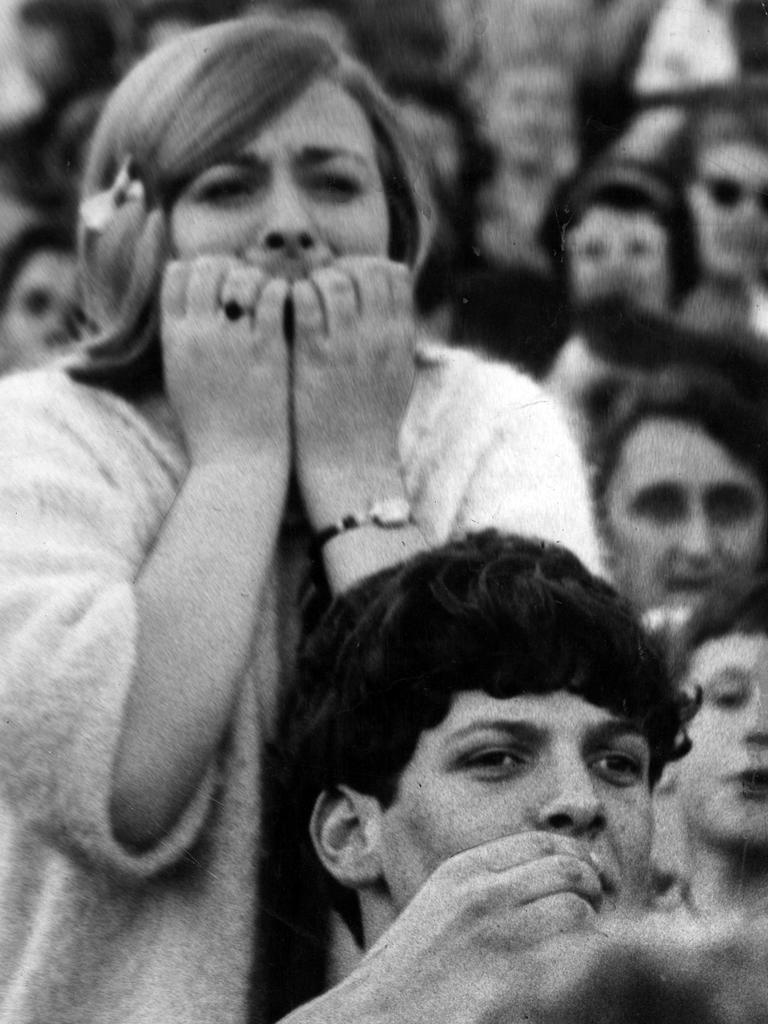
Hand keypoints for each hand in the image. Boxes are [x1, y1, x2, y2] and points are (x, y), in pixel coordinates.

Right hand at [161, 256, 289, 466]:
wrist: (237, 458)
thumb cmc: (210, 424)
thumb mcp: (179, 376)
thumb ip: (182, 338)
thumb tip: (187, 306)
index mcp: (175, 338)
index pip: (177, 274)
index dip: (199, 268)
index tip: (217, 280)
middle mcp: (200, 333)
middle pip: (208, 267)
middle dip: (228, 266)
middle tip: (247, 281)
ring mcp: (234, 340)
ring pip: (240, 277)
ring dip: (256, 277)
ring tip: (268, 293)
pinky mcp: (268, 349)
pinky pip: (273, 296)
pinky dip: (280, 291)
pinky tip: (288, 303)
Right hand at [288, 831, 605, 1023]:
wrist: (375, 1017)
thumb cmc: (408, 968)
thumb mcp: (440, 903)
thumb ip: (485, 882)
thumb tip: (546, 874)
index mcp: (463, 871)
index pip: (541, 843)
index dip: (576, 855)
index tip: (590, 873)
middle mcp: (482, 896)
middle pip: (569, 873)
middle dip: (592, 891)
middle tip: (593, 913)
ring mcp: (496, 940)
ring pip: (577, 914)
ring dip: (590, 933)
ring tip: (583, 950)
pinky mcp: (510, 987)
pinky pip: (571, 964)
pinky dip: (584, 969)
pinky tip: (575, 981)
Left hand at [292, 256, 415, 527]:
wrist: (350, 468)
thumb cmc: (369, 426)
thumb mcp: (397, 377)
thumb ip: (394, 338)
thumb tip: (389, 307)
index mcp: (401, 340)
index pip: (393, 276)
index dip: (367, 267)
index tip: (347, 279)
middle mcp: (379, 337)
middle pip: (365, 270)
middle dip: (339, 268)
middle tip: (317, 282)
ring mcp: (348, 346)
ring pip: (334, 280)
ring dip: (313, 280)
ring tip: (299, 296)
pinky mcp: (314, 358)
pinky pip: (305, 302)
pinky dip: (293, 296)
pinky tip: (283, 310)